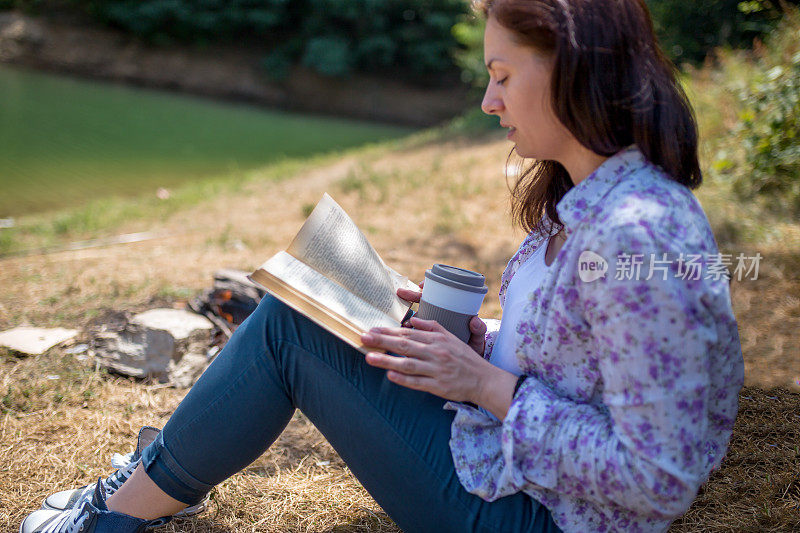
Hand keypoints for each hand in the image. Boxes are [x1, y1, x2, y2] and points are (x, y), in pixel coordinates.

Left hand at [361, 317, 491, 402]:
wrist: (483, 380)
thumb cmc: (465, 358)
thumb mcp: (451, 337)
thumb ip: (432, 327)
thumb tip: (412, 320)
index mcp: (437, 340)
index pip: (408, 334)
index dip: (388, 331)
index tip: (372, 329)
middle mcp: (435, 353)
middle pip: (405, 345)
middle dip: (382, 341)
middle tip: (364, 337)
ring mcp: (436, 370)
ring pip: (408, 364)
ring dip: (387, 361)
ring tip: (369, 358)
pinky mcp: (438, 386)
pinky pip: (418, 382)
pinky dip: (404, 379)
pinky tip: (390, 376)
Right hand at [396, 282, 487, 355]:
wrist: (469, 369)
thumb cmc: (472, 350)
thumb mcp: (476, 341)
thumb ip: (478, 331)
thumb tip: (474, 320)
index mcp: (450, 314)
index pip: (436, 297)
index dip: (428, 289)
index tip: (420, 286)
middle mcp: (438, 318)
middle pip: (422, 304)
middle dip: (410, 296)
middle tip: (400, 293)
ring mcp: (429, 330)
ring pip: (414, 319)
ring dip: (405, 316)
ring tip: (402, 322)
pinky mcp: (424, 341)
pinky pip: (412, 335)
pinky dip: (404, 333)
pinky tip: (398, 334)